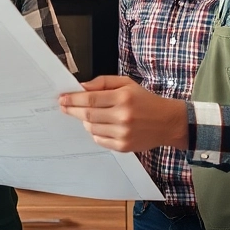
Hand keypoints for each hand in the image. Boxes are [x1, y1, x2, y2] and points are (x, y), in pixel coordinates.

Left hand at [58, 76, 189, 152]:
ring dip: (84, 121)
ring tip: (86, 115)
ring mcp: (123, 133)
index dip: (73, 99)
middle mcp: (123, 116)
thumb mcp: (126, 83)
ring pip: (91, 128)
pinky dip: (95, 132)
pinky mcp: (123, 146)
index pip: (90, 99)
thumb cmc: (145, 100)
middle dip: (72, 110)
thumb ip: (103, 82)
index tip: (62, 98)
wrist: (167, 122)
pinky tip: (100, 126)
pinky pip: (99, 139)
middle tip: (63, 106)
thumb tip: (81, 87)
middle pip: (87, 115)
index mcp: (123, 97)